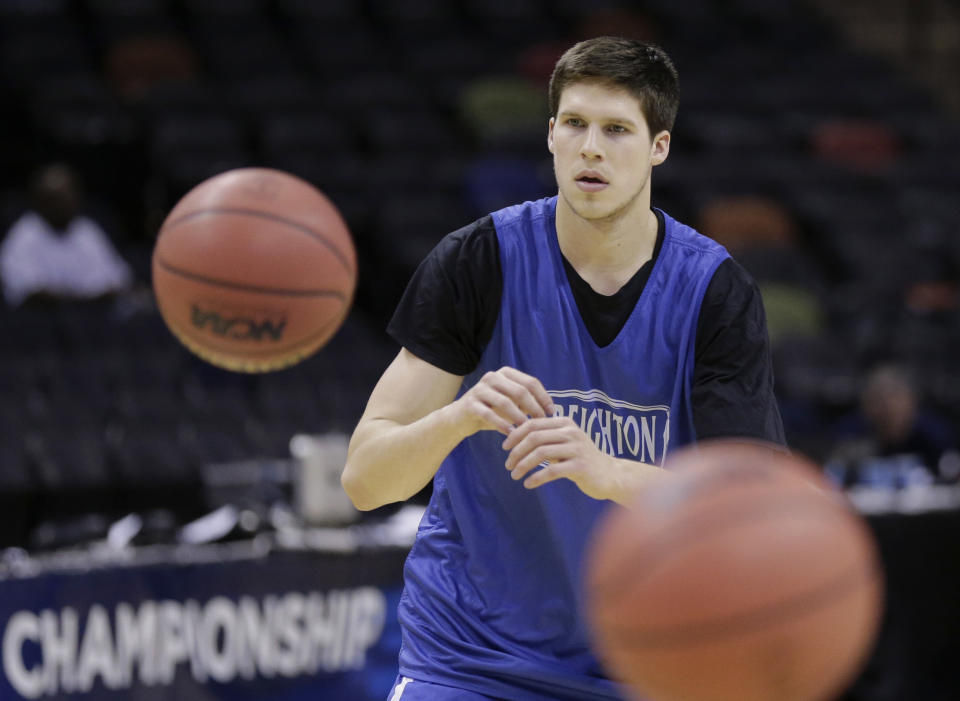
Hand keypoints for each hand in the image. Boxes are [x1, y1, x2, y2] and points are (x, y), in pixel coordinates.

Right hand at [451, 367, 554, 436]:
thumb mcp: (511, 404)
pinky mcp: (470, 403)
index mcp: (506, 373)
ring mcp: (480, 389)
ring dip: (518, 418)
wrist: (460, 418)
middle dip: (533, 408)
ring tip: (527, 430)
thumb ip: (527, 403)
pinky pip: (489, 414)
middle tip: (541, 423)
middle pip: (520, 391)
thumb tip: (550, 410)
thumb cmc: (491, 411)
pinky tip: (510, 434)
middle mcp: (492, 377)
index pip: (531, 382)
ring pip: (505, 402)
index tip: (551, 413)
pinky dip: (501, 425)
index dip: (543, 397)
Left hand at [501, 416, 617, 499]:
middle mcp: (571, 432)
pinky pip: (551, 471)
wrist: (609, 474)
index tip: (505, 448)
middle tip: (508, 465)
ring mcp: (576, 449)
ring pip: (540, 453)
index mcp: (565, 423)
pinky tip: (528, 484)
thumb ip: (545, 438)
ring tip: (515, 476)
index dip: (515, 435)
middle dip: (516, 451)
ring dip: (523, 465)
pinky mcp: (579, 466)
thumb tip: (514, 437)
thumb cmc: (580, 459)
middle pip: (534, 437)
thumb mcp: (563, 443)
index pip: (533, 424)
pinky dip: (536, 478)